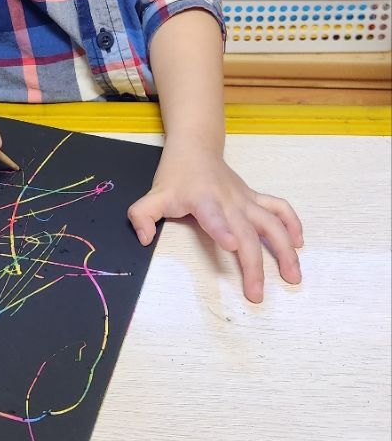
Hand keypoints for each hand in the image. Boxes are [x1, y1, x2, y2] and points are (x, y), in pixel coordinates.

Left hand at [127, 140, 302, 302]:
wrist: (196, 147)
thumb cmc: (176, 174)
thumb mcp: (153, 194)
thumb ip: (142, 216)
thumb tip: (143, 238)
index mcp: (204, 200)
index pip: (214, 216)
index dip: (223, 230)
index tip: (232, 245)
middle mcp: (229, 201)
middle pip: (248, 232)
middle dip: (254, 264)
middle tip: (257, 293)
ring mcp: (245, 200)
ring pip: (272, 223)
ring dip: (285, 249)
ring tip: (293, 276)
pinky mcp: (254, 198)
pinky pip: (279, 208)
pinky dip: (292, 224)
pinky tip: (298, 244)